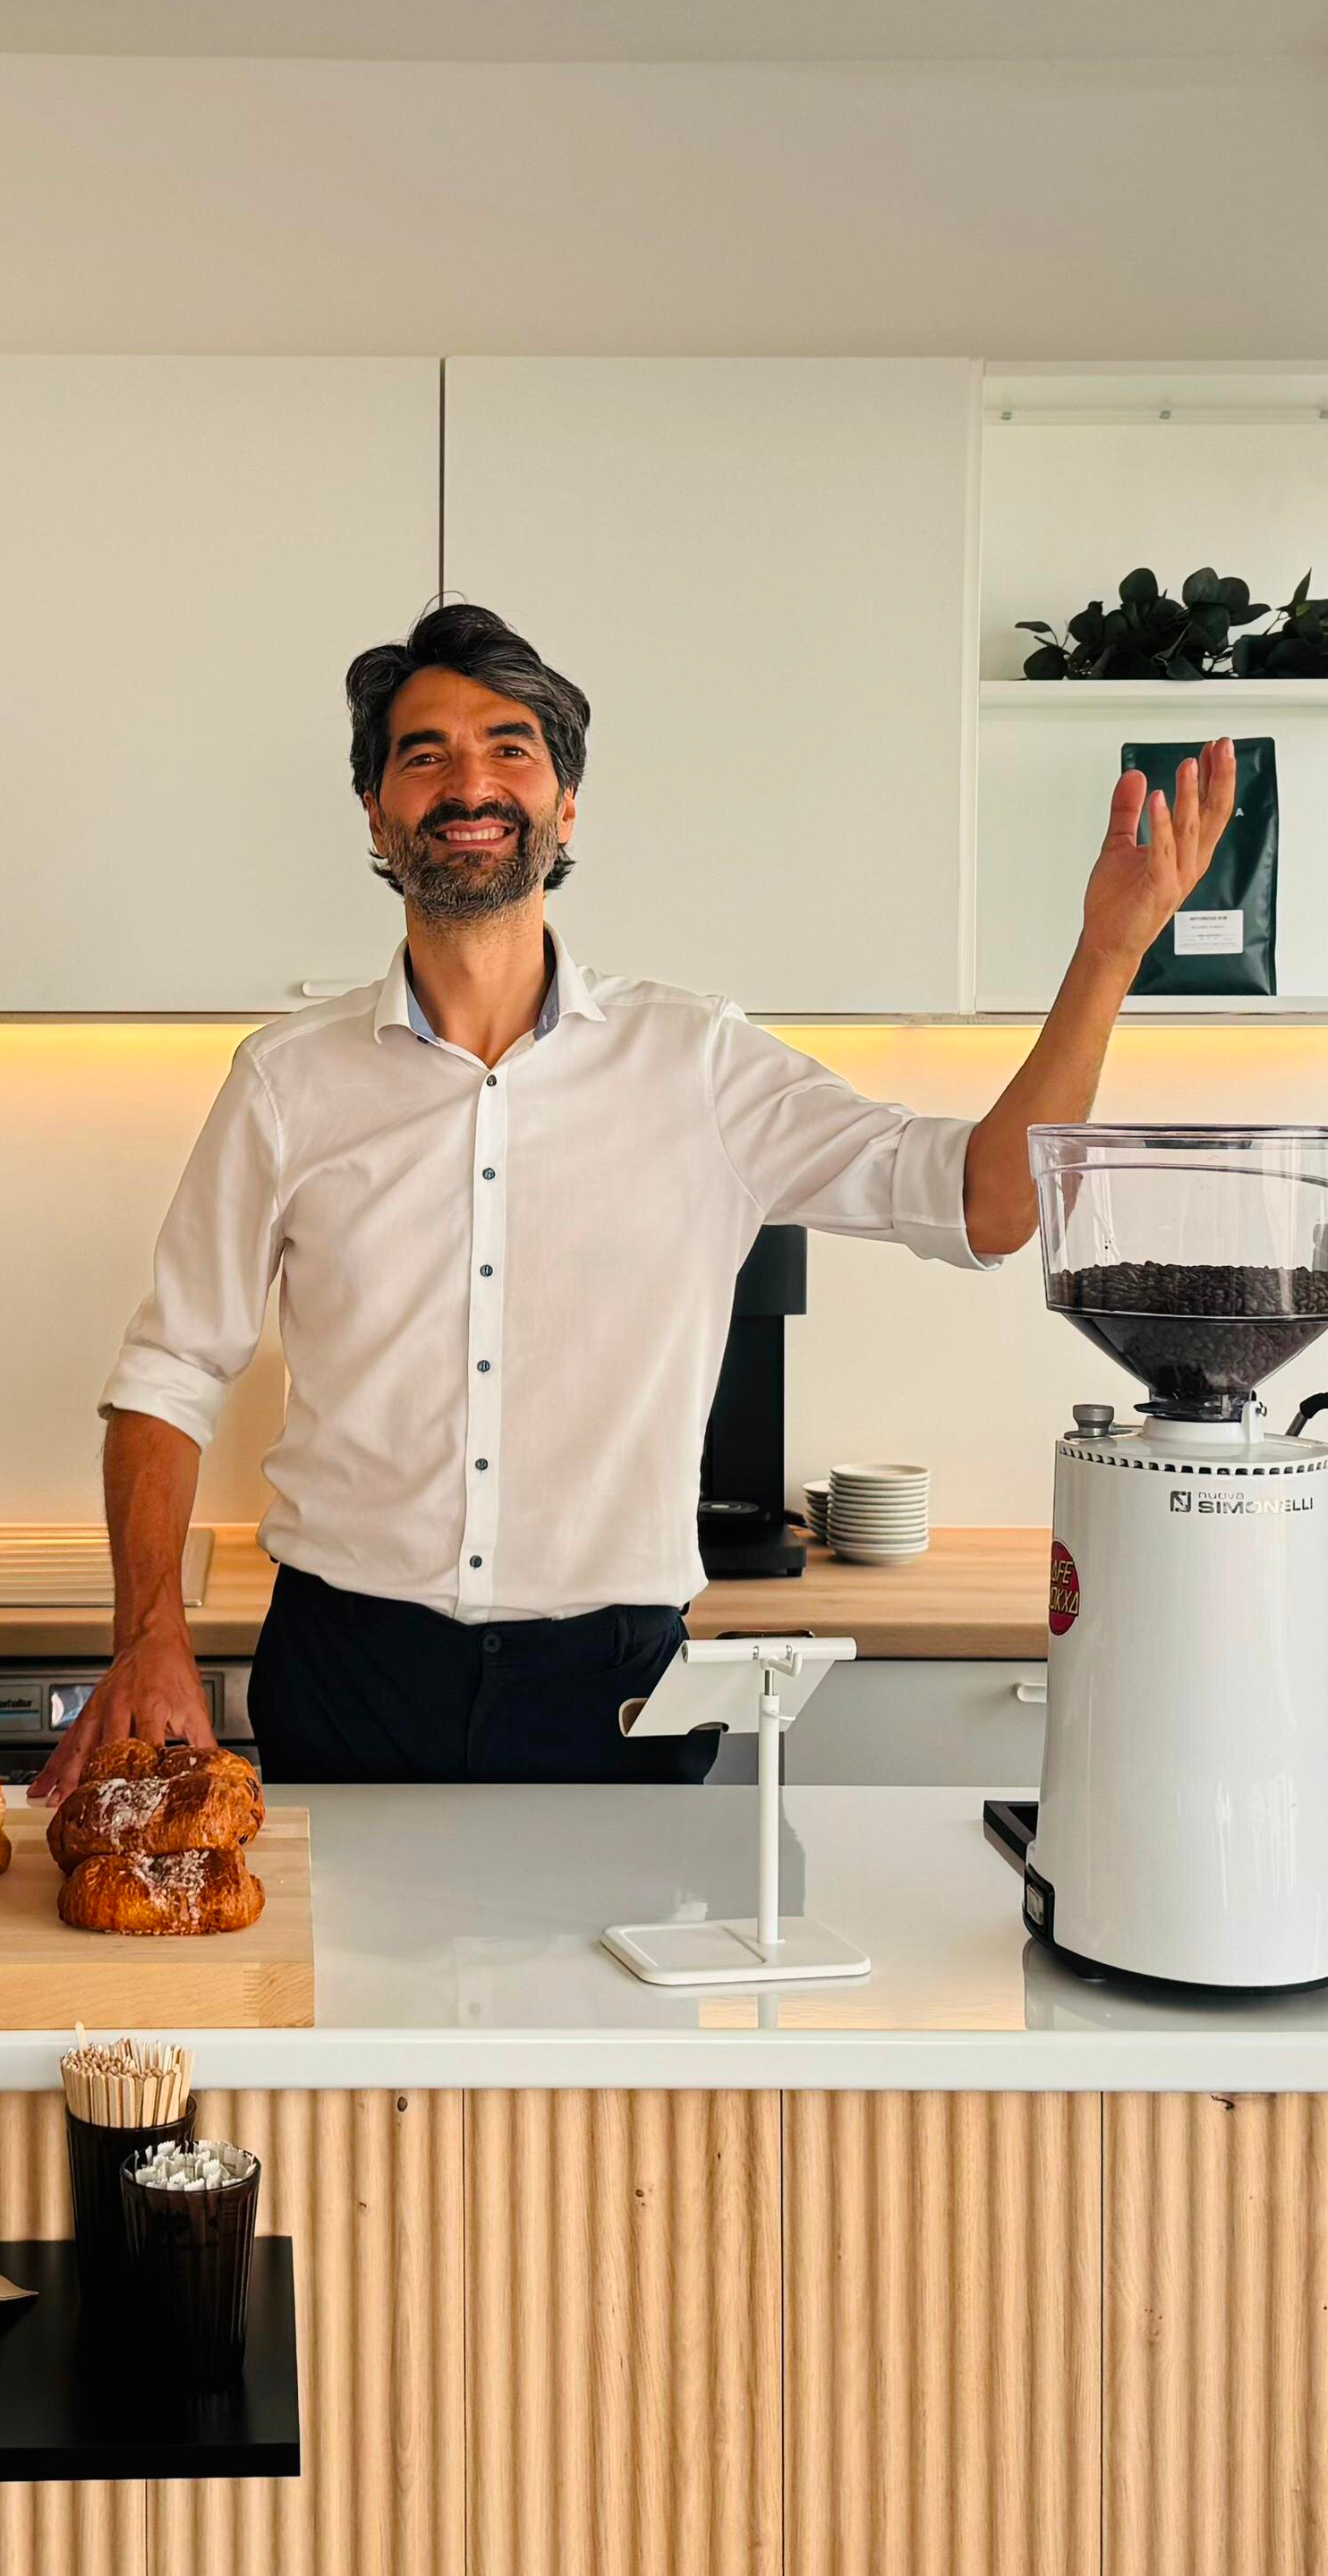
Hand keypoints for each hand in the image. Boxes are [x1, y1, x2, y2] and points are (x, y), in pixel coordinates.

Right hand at [27, 1627, 216, 1806]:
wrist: (151, 1639)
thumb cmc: (173, 1672)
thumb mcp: (196, 1705)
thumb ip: (204, 1742)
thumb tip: (216, 1772)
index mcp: (152, 1705)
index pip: (146, 1747)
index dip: (142, 1776)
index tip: (139, 1804)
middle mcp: (121, 1707)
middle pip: (105, 1751)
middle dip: (96, 1784)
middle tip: (90, 1816)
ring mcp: (100, 1709)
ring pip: (80, 1749)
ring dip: (67, 1780)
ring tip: (58, 1807)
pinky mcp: (87, 1713)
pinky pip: (66, 1742)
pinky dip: (53, 1767)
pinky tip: (41, 1786)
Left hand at [1079, 736, 1236, 979]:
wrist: (1107, 942)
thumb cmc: (1118, 905)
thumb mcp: (1119, 845)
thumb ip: (1127, 811)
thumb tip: (1134, 777)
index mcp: (1185, 852)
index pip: (1208, 807)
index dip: (1213, 776)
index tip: (1215, 748)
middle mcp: (1188, 863)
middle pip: (1213, 815)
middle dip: (1218, 778)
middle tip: (1222, 747)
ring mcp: (1176, 876)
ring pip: (1191, 829)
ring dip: (1190, 795)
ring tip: (1189, 765)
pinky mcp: (1158, 888)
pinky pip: (1163, 851)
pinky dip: (1161, 824)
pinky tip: (1158, 799)